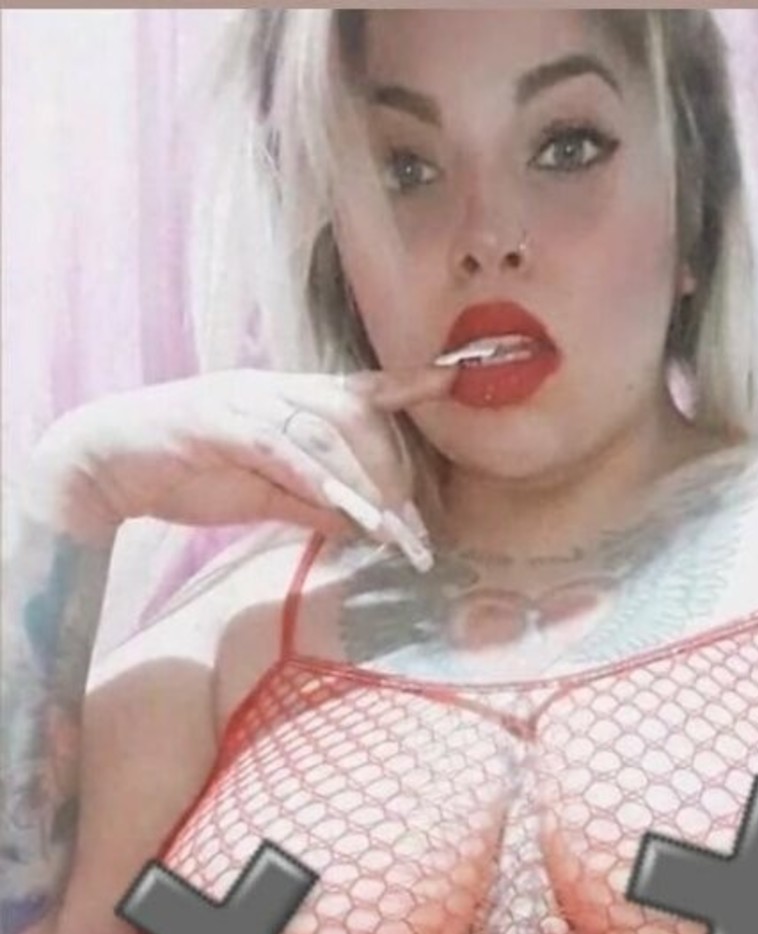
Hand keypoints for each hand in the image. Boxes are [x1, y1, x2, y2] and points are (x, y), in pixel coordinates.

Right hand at [27, 365, 456, 568]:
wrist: (107, 464)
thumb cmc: (183, 475)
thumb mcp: (262, 497)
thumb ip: (311, 505)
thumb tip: (362, 525)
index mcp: (286, 400)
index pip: (358, 389)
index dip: (407, 383)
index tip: (454, 379)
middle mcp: (275, 390)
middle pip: (356, 418)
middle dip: (393, 474)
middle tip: (415, 531)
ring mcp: (249, 401)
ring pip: (329, 434)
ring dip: (367, 486)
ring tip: (395, 533)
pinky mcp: (224, 424)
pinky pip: (287, 452)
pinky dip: (323, 482)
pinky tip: (349, 512)